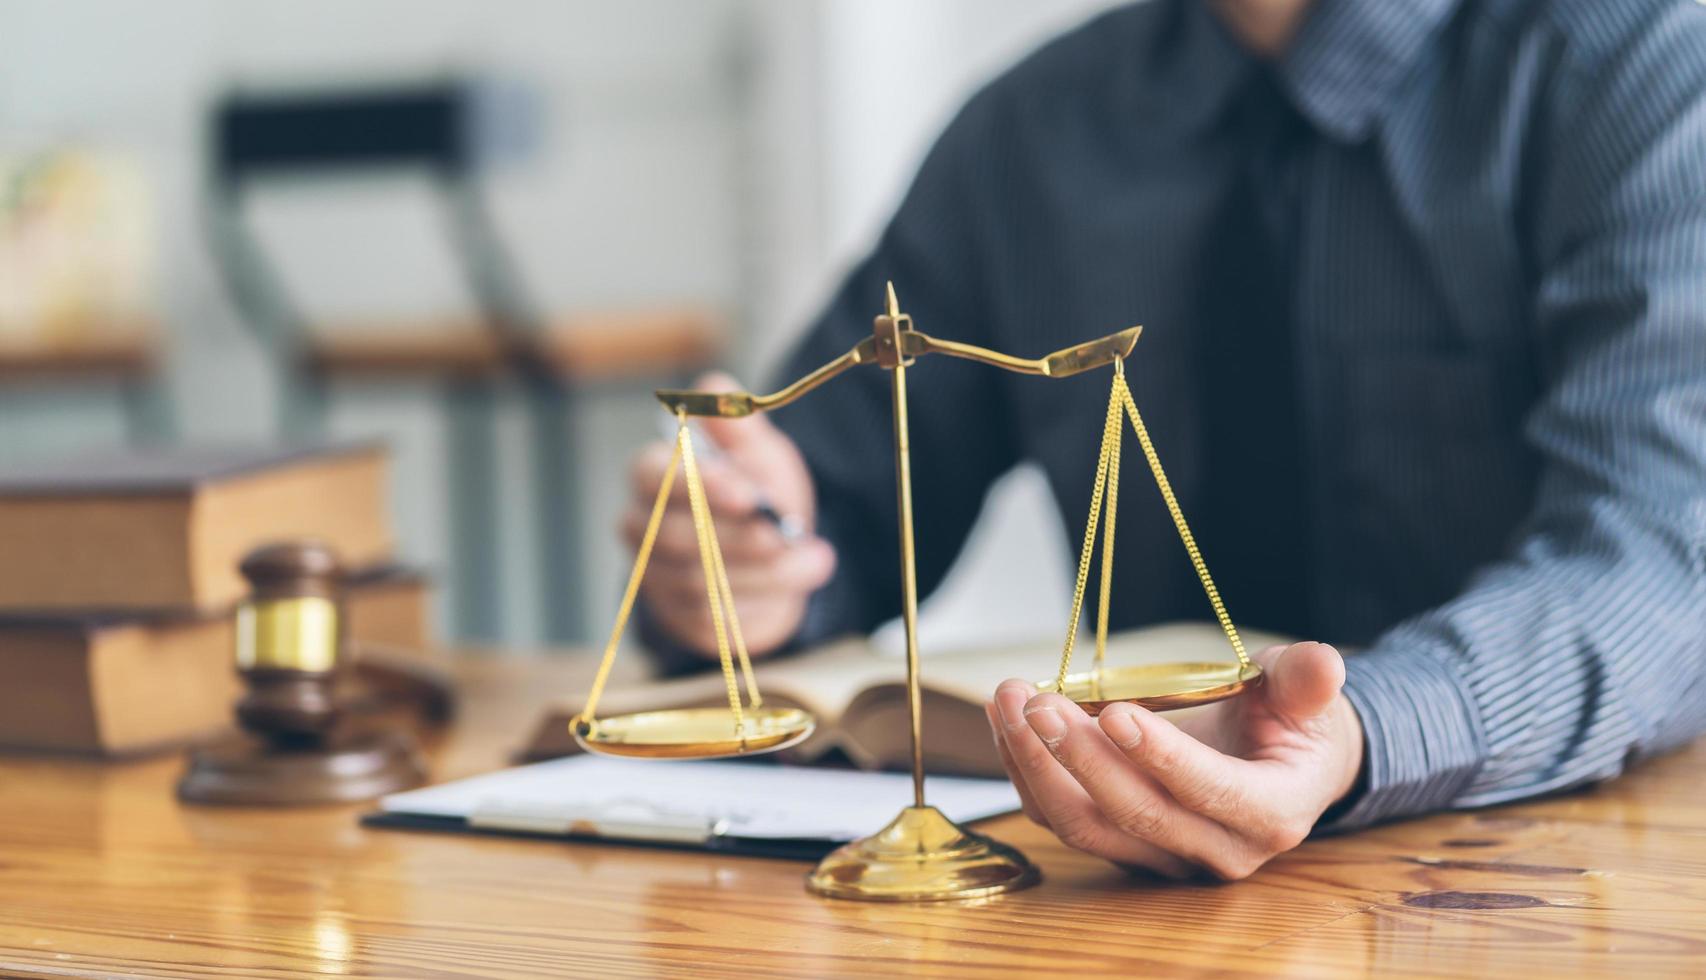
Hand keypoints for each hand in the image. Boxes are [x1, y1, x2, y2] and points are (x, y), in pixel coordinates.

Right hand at [623, 372, 835, 657]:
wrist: (778, 554)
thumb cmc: (760, 493)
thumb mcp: (760, 455)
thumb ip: (740, 425)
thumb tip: (716, 388)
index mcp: (654, 475)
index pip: (655, 476)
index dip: (702, 486)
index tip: (749, 495)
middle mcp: (640, 526)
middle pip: (673, 536)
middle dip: (737, 537)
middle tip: (785, 533)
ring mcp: (655, 576)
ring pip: (698, 582)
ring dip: (763, 572)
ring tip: (814, 557)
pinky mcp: (679, 618)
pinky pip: (712, 621)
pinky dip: (763, 602)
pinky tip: (796, 582)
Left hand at [985, 641, 1362, 879]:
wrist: (1277, 765)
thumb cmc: (1290, 724)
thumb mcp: (1306, 696)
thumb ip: (1306, 681)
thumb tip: (1324, 663)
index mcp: (1271, 812)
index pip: (1212, 792)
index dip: (1163, 757)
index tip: (1116, 713)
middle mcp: (1216, 848)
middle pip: (1136, 814)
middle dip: (1079, 757)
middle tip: (1038, 701)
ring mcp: (1164, 856)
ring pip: (1087, 827)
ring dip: (1037, 765)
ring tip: (1008, 701)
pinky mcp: (1123, 848)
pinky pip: (1063, 821)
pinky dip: (1028, 773)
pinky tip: (1007, 722)